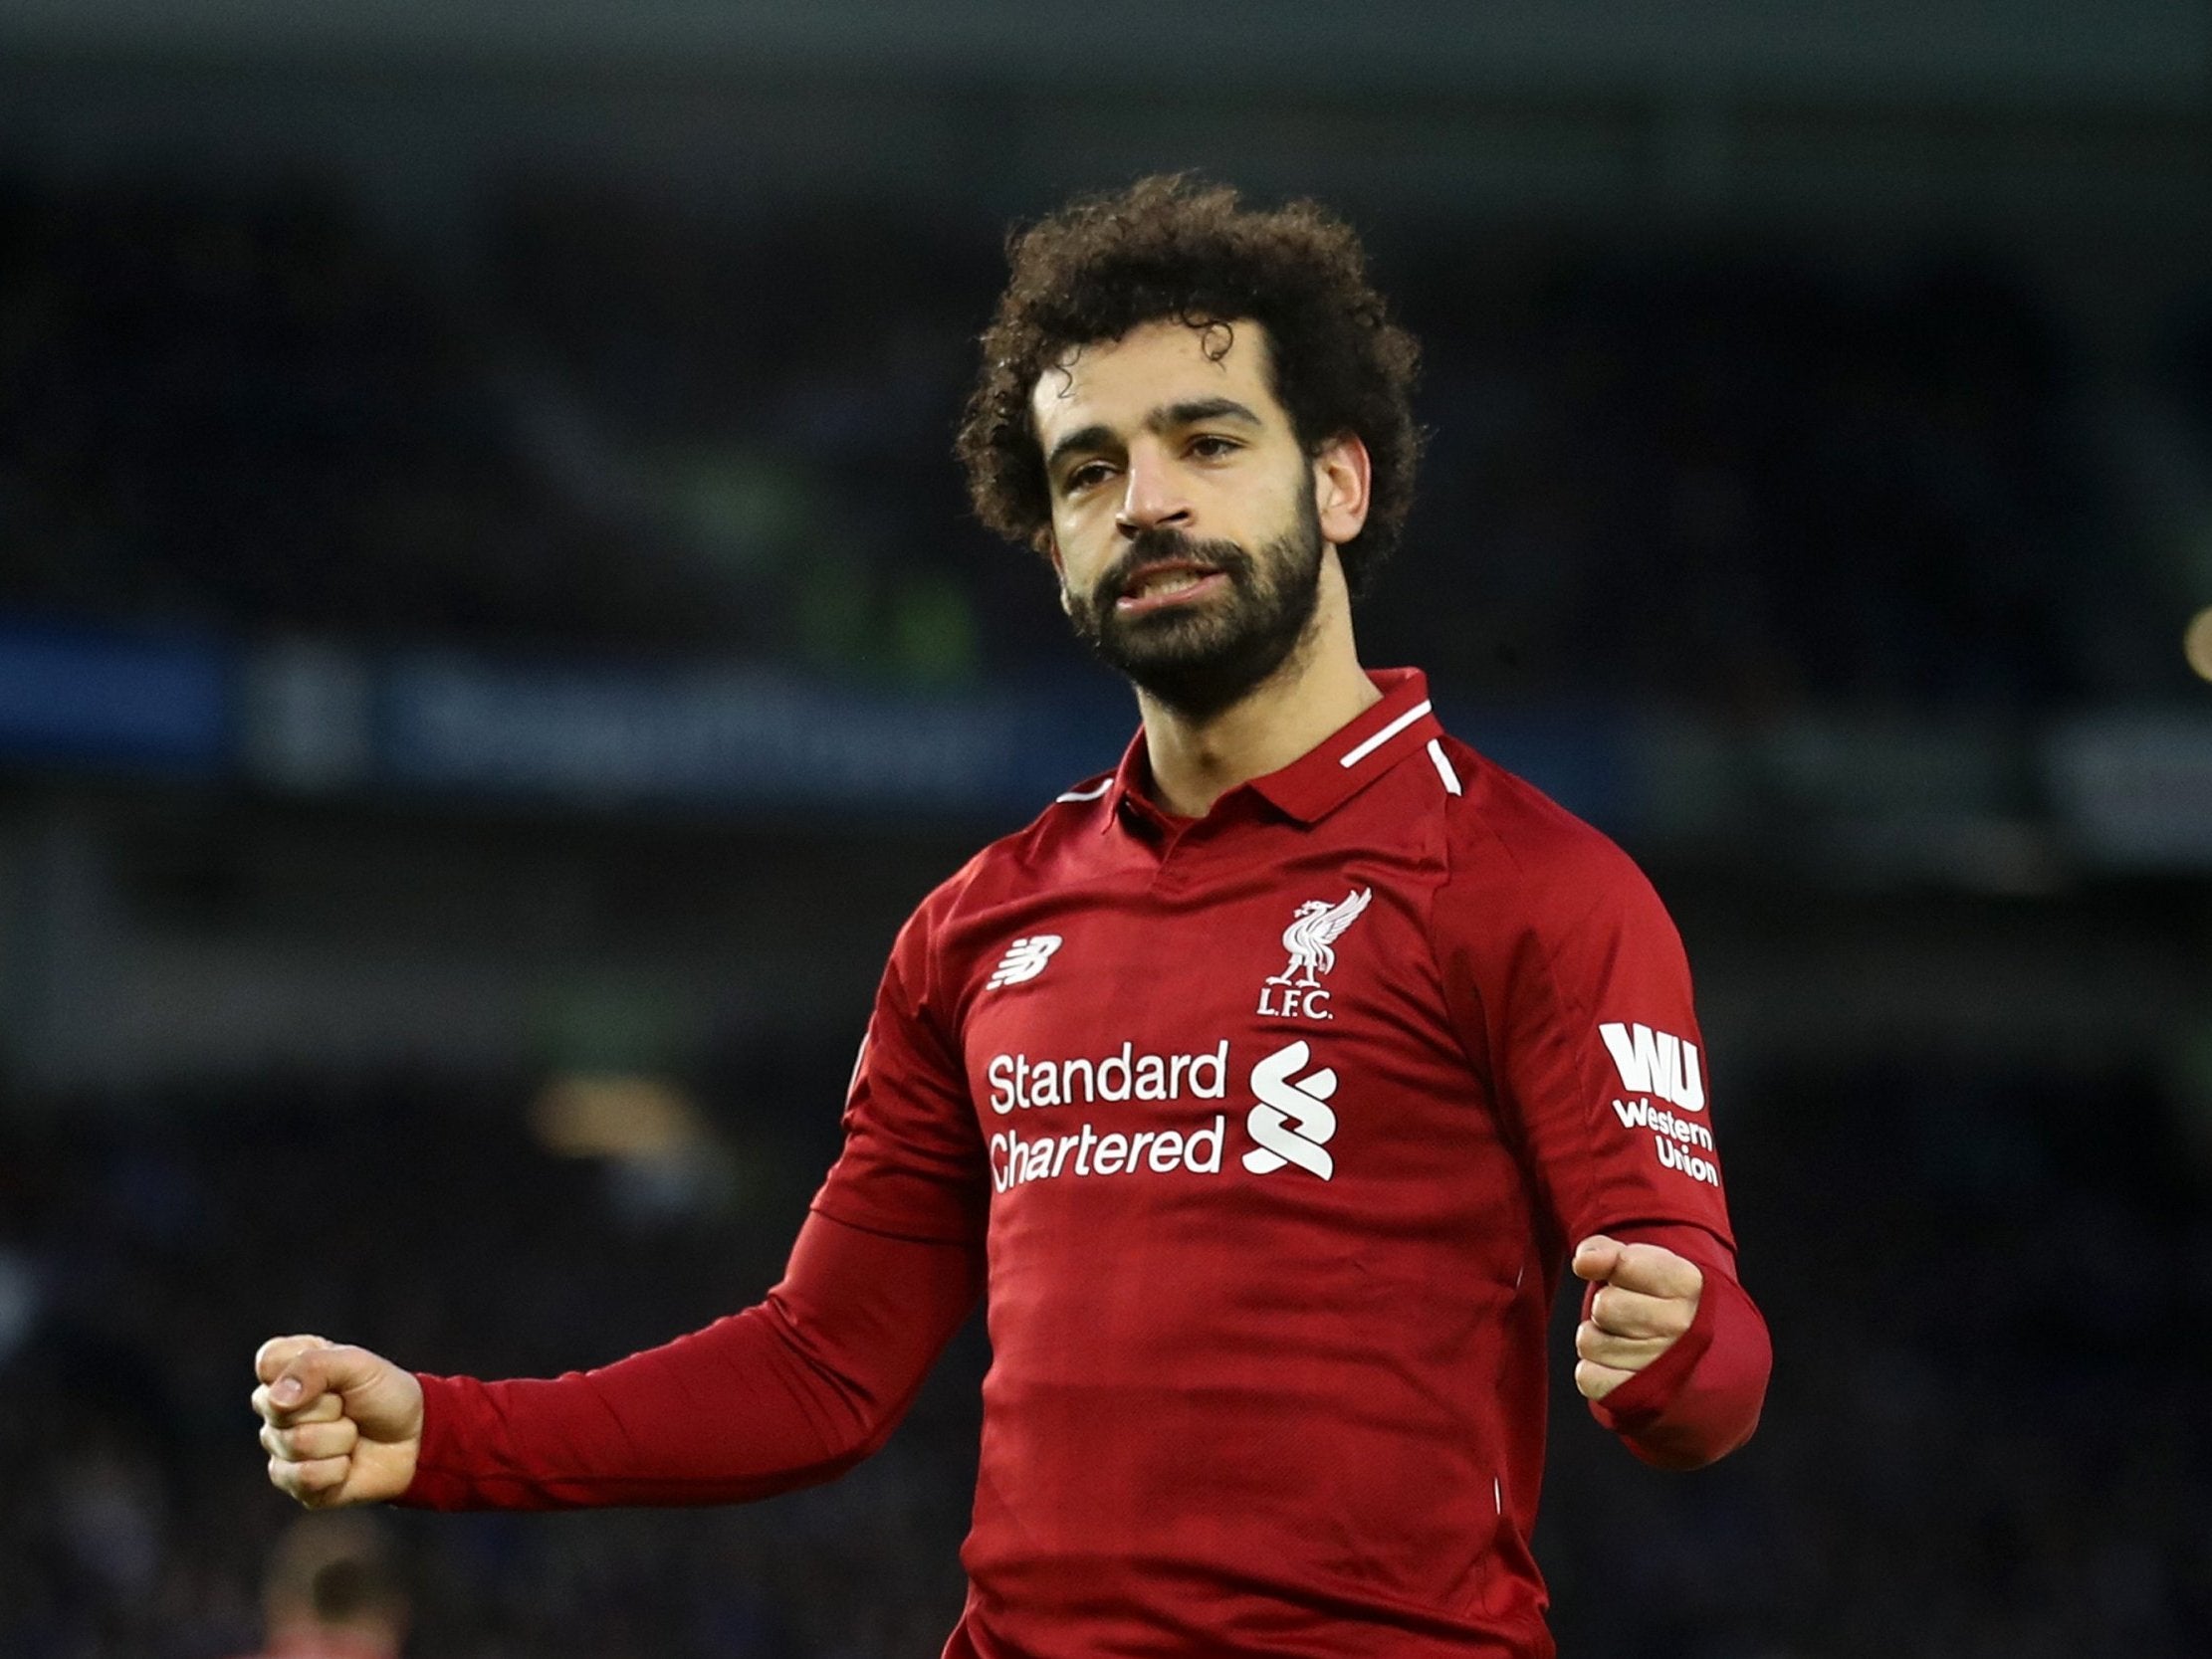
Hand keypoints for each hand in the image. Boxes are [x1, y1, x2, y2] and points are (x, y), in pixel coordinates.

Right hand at [252, 1334, 423, 1507]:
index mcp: (288, 1369)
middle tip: (349, 1407)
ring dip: (341, 1438)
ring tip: (352, 1434)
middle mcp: (276, 1408)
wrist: (415, 1438)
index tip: (336, 1374)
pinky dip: (338, 1468)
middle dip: (331, 1407)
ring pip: (297, 1443)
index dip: (302, 1371)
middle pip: (279, 1408)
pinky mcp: (293, 1482)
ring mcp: (281, 1447)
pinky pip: (304, 1476)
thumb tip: (277, 1399)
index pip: (268, 1363)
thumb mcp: (358, 1365)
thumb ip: (314, 1366)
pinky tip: (347, 1463)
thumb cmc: (385, 1394)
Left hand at [1569, 1235, 1702, 1401]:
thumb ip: (1608, 1252)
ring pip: (1589, 1342)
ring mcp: (1664, 1366)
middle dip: (1606, 1307)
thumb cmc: (1663, 1304)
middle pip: (1603, 1307)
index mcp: (1688, 1284)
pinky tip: (1619, 1366)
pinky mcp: (1642, 1399)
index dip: (1614, 1268)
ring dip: (1598, 1340)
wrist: (1708, 1364)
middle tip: (1629, 1315)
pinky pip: (1587, 1377)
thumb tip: (1583, 1262)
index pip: (1624, 1265)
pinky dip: (1593, 1371)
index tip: (1628, 1277)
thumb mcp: (1646, 1266)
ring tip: (1626, 1342)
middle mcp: (1682, 1326)